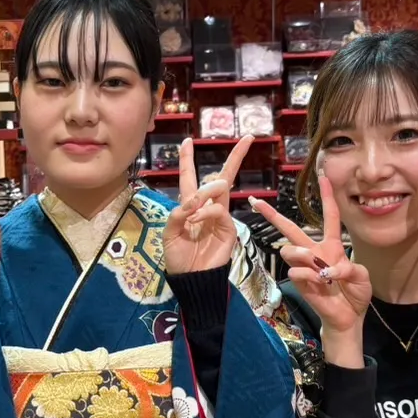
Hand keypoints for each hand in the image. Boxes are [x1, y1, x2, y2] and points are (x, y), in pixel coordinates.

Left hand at [162, 137, 251, 274]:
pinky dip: (206, 211)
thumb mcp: (169, 233)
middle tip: (247, 138)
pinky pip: (219, 210)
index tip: (187, 141)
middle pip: (221, 177)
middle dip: (235, 157)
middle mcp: (207, 208)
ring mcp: (220, 217)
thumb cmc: (178, 257)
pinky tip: (196, 221)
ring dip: (206, 193)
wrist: (191, 279)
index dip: (187, 160)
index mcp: (189, 207)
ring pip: (221, 190)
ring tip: (192, 213)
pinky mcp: (228, 228)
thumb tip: (194, 199)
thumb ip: (178, 213)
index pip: (189, 178)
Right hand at [250, 172, 371, 335]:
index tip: (323, 177)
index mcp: (332, 246)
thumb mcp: (362, 277)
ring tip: (316, 265)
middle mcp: (315, 253)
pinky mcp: (299, 282)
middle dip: (273, 215)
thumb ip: (349, 268)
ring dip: (301, 254)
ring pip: (289, 249)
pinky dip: (311, 276)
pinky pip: (296, 271)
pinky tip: (322, 282)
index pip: (329, 216)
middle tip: (257, 202)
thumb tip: (328, 269)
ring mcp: (305, 267)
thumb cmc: (355, 294)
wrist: (348, 317)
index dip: (327, 197)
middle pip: (291, 228)